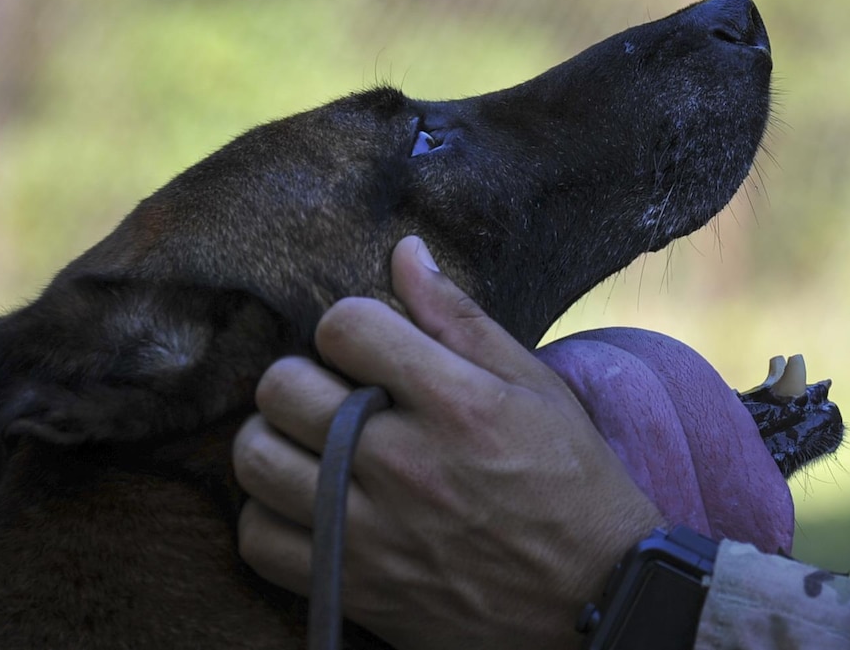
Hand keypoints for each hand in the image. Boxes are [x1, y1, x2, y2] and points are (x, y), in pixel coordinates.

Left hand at [234, 236, 664, 649]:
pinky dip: (269, 513)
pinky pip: (258, 538)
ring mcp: (371, 530)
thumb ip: (461, 319)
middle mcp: (404, 463)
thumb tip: (405, 251)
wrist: (593, 597)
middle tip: (332, 390)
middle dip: (303, 375)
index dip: (349, 324)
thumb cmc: (570, 481)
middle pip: (283, 387)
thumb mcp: (534, 386)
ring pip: (256, 459)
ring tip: (310, 441)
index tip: (367, 344)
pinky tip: (305, 500)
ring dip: (274, 439)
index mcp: (457, 404)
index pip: (345, 327)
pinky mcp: (353, 586)